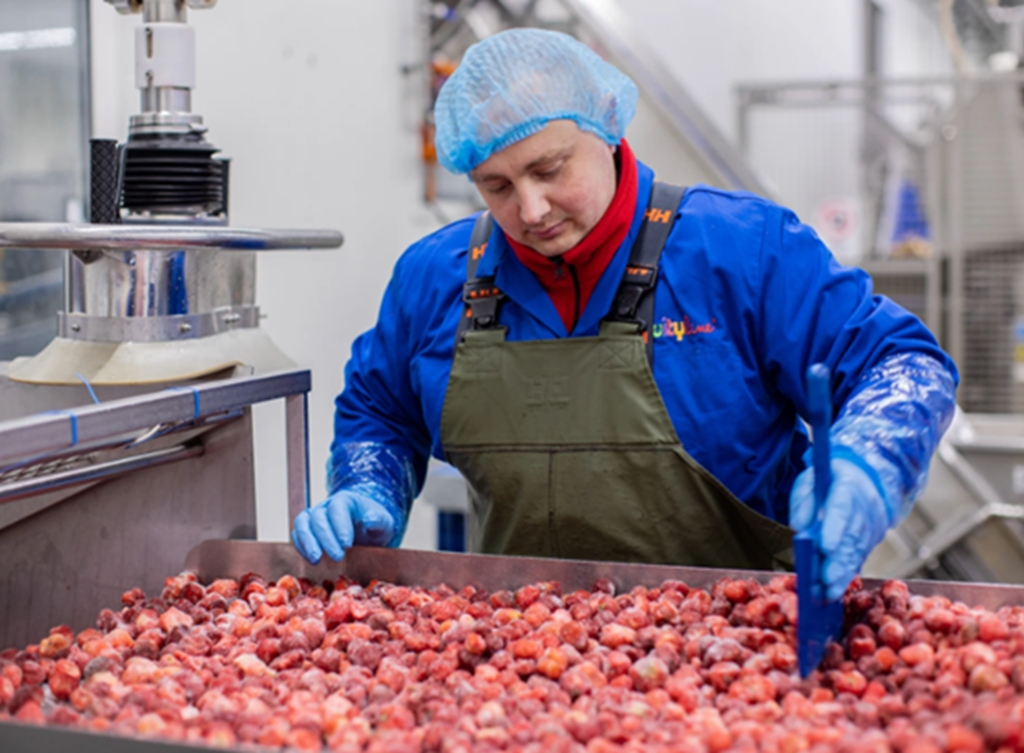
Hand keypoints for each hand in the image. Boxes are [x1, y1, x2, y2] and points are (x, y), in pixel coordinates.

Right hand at [292, 490, 396, 563]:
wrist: (367, 531)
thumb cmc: (375, 525)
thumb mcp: (384, 522)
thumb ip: (378, 520)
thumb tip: (370, 519)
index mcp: (346, 500)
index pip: (337, 508)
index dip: (340, 526)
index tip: (347, 544)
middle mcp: (326, 506)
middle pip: (318, 517)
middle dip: (326, 539)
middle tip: (337, 557)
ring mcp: (314, 516)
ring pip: (302, 524)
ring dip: (308, 542)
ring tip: (317, 559)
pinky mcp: (308, 530)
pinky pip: (297, 535)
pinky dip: (301, 547)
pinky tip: (312, 560)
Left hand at [789, 456, 889, 600]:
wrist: (864, 477)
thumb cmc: (829, 479)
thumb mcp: (810, 480)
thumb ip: (803, 503)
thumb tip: (799, 528)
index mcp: (847, 486)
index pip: (841, 508)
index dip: (834, 529)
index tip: (824, 548)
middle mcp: (864, 508)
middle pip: (850, 537)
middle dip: (837, 562)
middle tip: (823, 583)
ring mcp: (871, 526)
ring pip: (856, 553)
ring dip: (841, 575)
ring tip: (826, 595)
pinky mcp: (871, 540)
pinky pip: (859, 559)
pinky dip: (846, 576)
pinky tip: (835, 591)